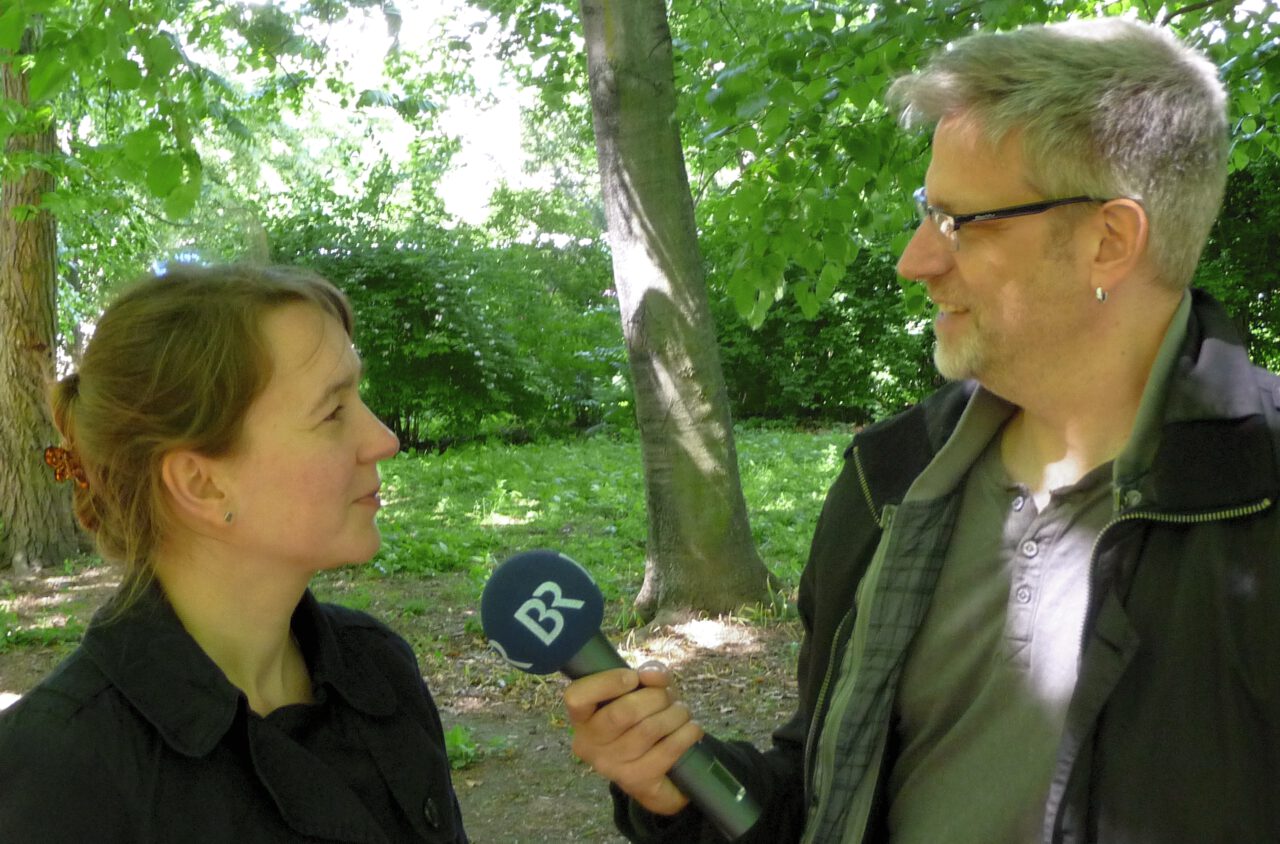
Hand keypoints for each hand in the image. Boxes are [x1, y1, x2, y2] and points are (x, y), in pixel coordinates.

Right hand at [563, 661, 703, 815]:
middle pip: (622, 712)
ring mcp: (611, 766)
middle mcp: (589, 744)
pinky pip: (666, 751)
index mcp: (582, 718)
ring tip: (682, 711)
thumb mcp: (642, 692)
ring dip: (675, 714)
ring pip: (648, 730)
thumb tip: (653, 675)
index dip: (607, 682)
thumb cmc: (643, 720)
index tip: (633, 677)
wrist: (656, 773)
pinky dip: (686, 734)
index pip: (577, 697)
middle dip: (655, 697)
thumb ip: (647, 676)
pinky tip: (691, 728)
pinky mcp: (636, 782)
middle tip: (668, 696)